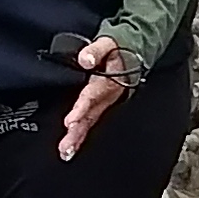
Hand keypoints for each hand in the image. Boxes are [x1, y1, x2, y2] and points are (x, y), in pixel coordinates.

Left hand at [55, 35, 132, 161]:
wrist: (132, 56)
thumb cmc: (117, 50)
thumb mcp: (107, 44)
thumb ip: (95, 50)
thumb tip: (85, 59)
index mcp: (106, 83)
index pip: (91, 97)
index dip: (81, 109)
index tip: (70, 122)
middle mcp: (106, 97)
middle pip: (90, 117)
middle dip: (77, 133)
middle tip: (66, 148)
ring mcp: (104, 104)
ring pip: (90, 123)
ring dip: (78, 139)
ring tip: (66, 153)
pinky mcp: (101, 107)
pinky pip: (90, 123)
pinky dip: (80, 136)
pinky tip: (71, 148)